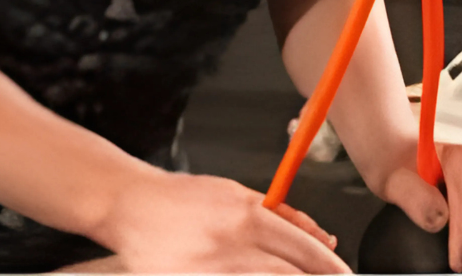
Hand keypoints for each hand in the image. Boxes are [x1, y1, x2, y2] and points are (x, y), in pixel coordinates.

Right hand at [98, 167, 347, 272]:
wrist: (130, 204)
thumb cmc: (182, 201)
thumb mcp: (233, 194)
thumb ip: (279, 214)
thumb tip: (322, 236)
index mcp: (245, 213)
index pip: (304, 248)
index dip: (331, 269)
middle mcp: (234, 240)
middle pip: (290, 272)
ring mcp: (215, 265)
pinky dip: (256, 275)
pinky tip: (262, 275)